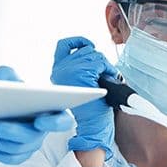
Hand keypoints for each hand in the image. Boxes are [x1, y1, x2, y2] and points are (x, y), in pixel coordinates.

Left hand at [0, 66, 74, 164]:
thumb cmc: (3, 90)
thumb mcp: (5, 76)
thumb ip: (7, 74)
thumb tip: (8, 80)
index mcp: (49, 109)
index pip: (63, 120)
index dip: (55, 123)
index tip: (39, 121)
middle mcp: (43, 129)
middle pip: (34, 137)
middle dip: (15, 133)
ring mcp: (31, 143)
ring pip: (19, 149)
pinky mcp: (19, 153)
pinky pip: (10, 158)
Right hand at [50, 36, 116, 157]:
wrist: (92, 125)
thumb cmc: (89, 108)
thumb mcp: (77, 83)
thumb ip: (77, 67)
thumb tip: (89, 49)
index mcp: (57, 71)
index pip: (64, 45)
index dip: (78, 41)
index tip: (88, 44)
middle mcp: (60, 69)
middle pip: (85, 49)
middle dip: (97, 58)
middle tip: (103, 72)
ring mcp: (70, 70)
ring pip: (94, 55)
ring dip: (105, 64)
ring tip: (107, 76)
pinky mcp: (82, 73)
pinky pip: (100, 62)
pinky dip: (109, 68)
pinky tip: (109, 77)